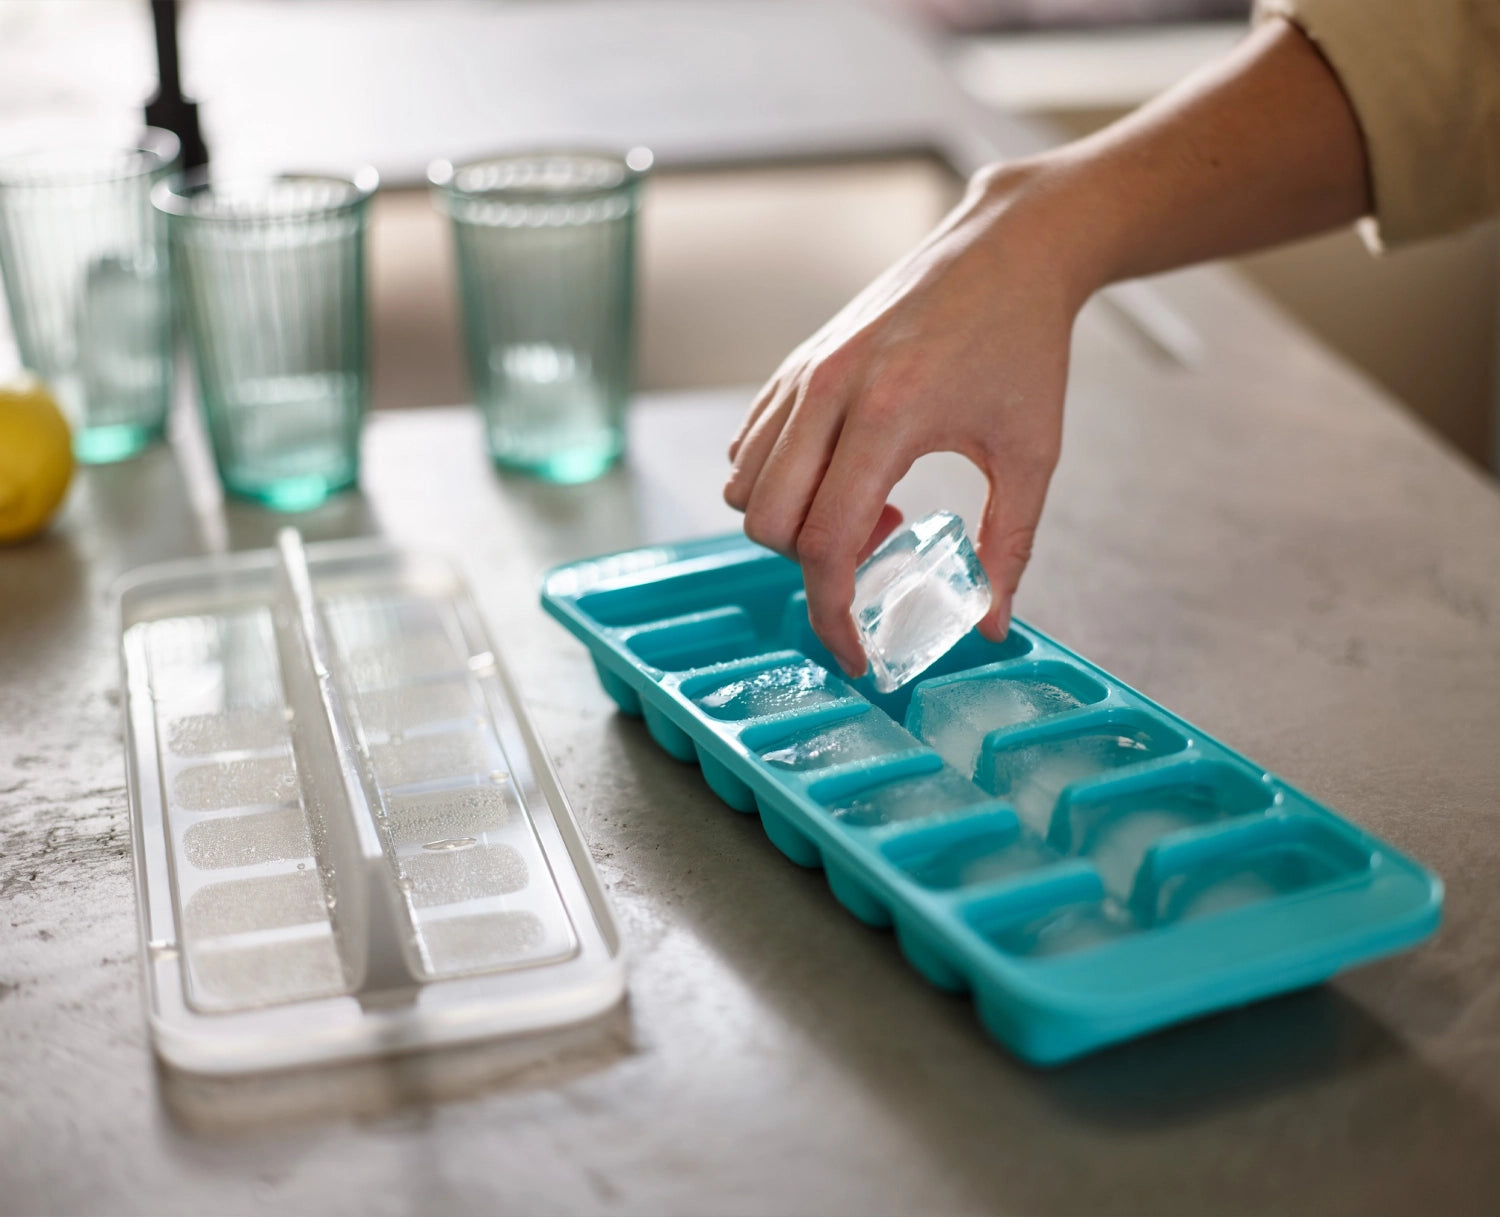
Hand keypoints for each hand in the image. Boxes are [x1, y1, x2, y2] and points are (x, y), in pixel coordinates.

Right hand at [723, 162, 1088, 678]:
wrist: (1007, 248)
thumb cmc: (1024, 346)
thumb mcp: (1032, 454)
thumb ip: (1010, 546)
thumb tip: (989, 625)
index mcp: (889, 414)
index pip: (827, 542)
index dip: (833, 614)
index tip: (855, 655)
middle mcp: (827, 390)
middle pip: (766, 522)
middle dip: (812, 563)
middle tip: (882, 540)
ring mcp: (802, 372)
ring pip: (743, 487)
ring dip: (793, 521)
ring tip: (867, 499)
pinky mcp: (794, 362)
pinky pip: (747, 447)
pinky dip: (779, 482)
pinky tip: (845, 468)